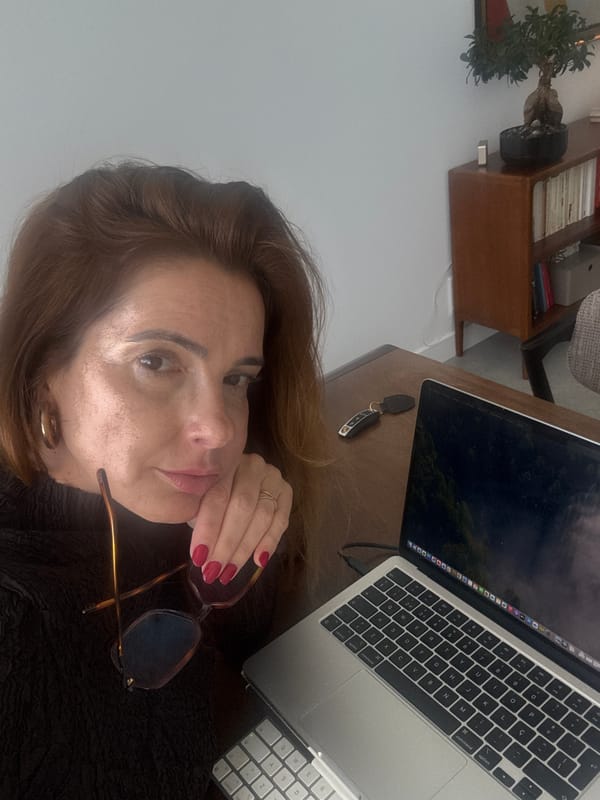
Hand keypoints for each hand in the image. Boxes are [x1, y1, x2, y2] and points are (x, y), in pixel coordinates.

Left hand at [188, 453, 291, 584]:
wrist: (234, 478)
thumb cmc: (208, 491)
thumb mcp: (197, 498)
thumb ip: (197, 514)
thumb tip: (200, 550)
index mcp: (224, 462)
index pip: (218, 497)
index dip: (208, 529)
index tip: (199, 558)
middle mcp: (252, 465)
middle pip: (242, 507)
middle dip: (227, 543)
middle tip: (214, 570)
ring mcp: (272, 476)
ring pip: (262, 515)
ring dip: (245, 548)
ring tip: (230, 571)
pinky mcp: (286, 491)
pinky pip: (281, 520)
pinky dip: (270, 541)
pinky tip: (258, 560)